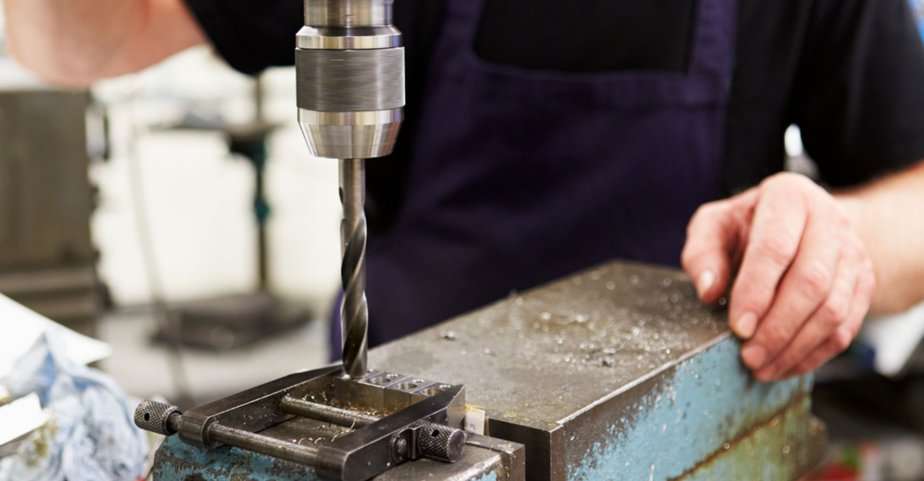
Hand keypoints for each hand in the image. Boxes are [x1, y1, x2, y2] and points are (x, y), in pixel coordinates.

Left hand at [681, 173, 875, 380]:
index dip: (756, 292)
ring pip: (833, 310)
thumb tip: (709, 290)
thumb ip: (702, 254)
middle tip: (748, 355)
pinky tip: (785, 365)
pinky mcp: (864, 284)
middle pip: (811, 282)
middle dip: (778, 327)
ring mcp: (853, 253)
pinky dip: (814, 354)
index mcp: (789, 197)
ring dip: (796, 346)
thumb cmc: (747, 227)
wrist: (799, 225)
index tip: (738, 327)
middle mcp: (829, 220)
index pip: (775, 247)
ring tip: (761, 367)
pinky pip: (845, 328)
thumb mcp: (714, 226)